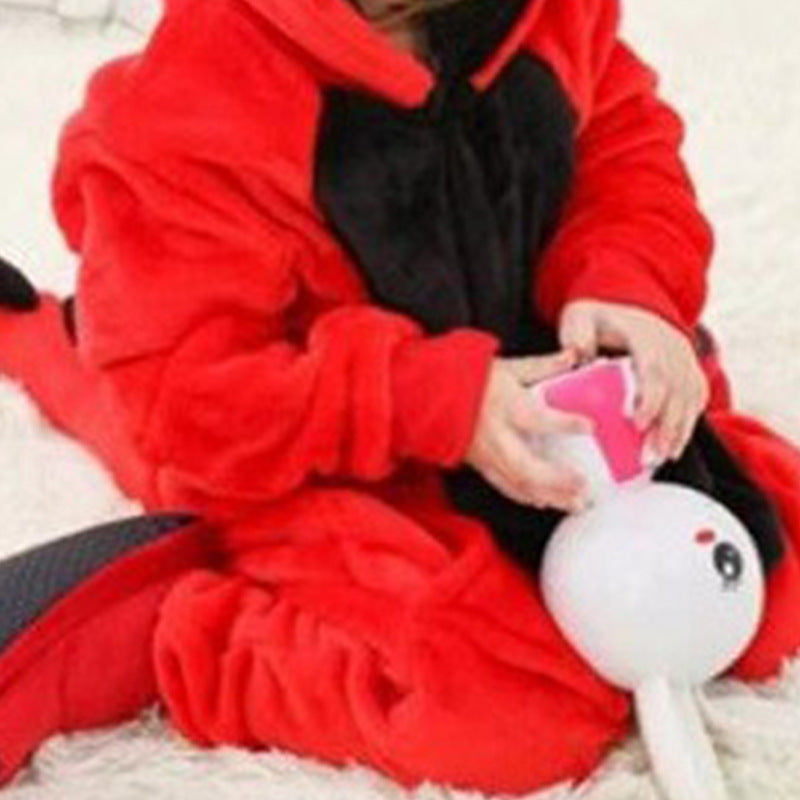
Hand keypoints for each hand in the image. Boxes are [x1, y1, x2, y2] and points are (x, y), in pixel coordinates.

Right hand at [464, 349, 593, 513]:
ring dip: (548, 496)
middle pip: (527, 466)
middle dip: (557, 481)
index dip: (565, 423)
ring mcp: (485, 453)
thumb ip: (542, 366)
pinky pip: (504, 485)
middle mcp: (495, 434)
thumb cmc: (467, 377)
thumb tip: (571, 357)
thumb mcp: (507, 366)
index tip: (590, 426)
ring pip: (518, 483)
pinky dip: (525, 496)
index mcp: (504, 405)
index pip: (537, 417)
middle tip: (583, 485)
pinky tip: (543, 501)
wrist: (429, 392)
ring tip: (574, 503)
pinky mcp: (478, 463)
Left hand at [558, 299, 709, 460]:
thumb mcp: (581, 318)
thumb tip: (578, 358)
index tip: (637, 424)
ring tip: (663, 457)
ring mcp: (684, 358)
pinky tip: (674, 446)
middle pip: (676, 390)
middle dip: (666, 425)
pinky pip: (695, 398)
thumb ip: (577, 335)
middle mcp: (672, 346)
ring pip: (690, 398)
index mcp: (646, 335)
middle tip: (650, 454)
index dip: (650, 398)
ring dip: (679, 430)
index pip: (654, 369)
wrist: (627, 306)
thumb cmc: (598, 317)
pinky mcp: (689, 370)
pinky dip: (687, 423)